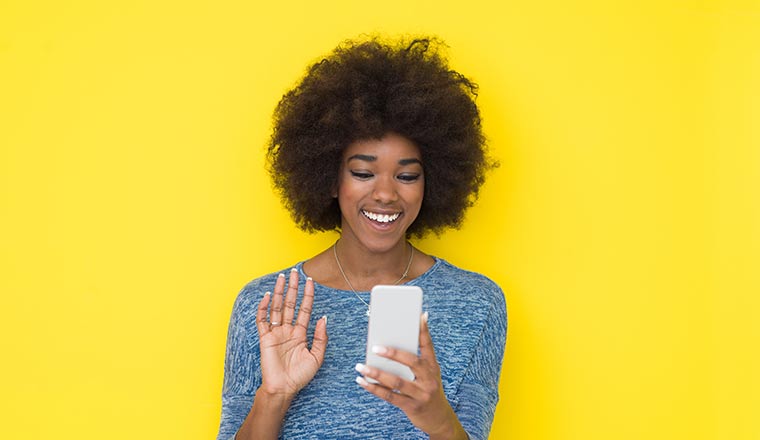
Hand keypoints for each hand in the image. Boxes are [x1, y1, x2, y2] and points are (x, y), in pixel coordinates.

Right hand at [256, 268, 327, 399]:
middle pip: (290, 304)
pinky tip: (267, 296)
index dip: (308, 295)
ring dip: (279, 292)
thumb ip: (321, 337)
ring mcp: (276, 333)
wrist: (284, 388)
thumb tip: (323, 317)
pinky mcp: (265, 338)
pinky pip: (263, 320)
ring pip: (277, 308)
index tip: (310, 282)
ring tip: (281, 278)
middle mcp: (288, 330)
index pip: (305, 309)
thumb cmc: (300, 376)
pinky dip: (264, 307)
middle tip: (294, 273)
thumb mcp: (317, 357)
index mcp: (301, 333)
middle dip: (293, 288)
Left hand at [354, 313, 466, 439]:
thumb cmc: (428, 389)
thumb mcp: (429, 373)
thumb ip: (416, 359)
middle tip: (375, 347)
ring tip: (360, 366)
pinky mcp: (411, 406)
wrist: (439, 418)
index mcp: (433, 366)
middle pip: (411, 362)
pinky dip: (373, 388)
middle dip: (392, 353)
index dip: (423, 330)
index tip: (418, 315)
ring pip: (396, 381)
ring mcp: (421, 393)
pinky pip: (389, 396)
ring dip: (375, 373)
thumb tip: (396, 340)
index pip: (428, 345)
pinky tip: (362, 381)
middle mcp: (429, 379)